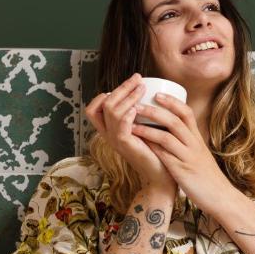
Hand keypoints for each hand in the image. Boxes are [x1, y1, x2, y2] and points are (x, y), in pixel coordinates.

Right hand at [84, 73, 174, 193]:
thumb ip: (138, 116)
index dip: (103, 95)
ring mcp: (115, 140)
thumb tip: (144, 92)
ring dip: (128, 95)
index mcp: (110, 130)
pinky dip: (127, 114)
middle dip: (121, 87)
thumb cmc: (156, 152)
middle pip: (103, 103)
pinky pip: (120, 126)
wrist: (161, 176)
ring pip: (111, 110)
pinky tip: (138, 108)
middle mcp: (109, 135)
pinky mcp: (126, 145)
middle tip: (138, 78)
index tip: (125, 87)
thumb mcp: (143, 129)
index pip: (93, 109)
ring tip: (142, 87)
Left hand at [131, 94, 237, 214]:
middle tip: (137, 104)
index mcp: (197, 138)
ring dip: (147, 129)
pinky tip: (138, 144)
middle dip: (154, 111)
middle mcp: (194, 145)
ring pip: (167, 138)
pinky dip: (150, 148)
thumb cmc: (206, 175)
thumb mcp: (198, 153)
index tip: (157, 94)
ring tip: (131, 124)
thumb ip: (187, 141)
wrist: (219, 196)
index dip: (172, 102)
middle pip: (175, 121)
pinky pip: (164, 157)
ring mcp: (188, 158)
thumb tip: (171, 129)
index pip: (186, 113)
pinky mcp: (181, 172)